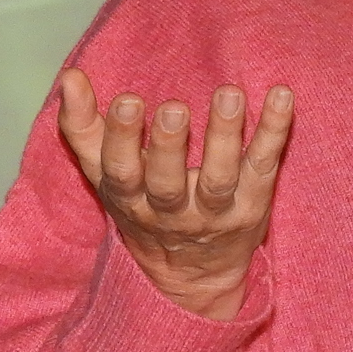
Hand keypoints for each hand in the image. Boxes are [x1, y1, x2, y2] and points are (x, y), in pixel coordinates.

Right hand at [57, 69, 294, 321]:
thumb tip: (70, 77)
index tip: (128, 101)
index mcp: (131, 200)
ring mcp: (216, 211)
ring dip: (225, 135)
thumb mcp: (105, 176)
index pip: (121, 173)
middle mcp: (173, 212)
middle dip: (169, 147)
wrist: (193, 274)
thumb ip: (84, 128)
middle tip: (173, 109)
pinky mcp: (254, 202)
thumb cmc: (144, 206)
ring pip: (220, 178)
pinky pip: (265, 164)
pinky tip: (282, 95)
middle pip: (168, 184)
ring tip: (229, 94)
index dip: (122, 140)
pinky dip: (275, 131)